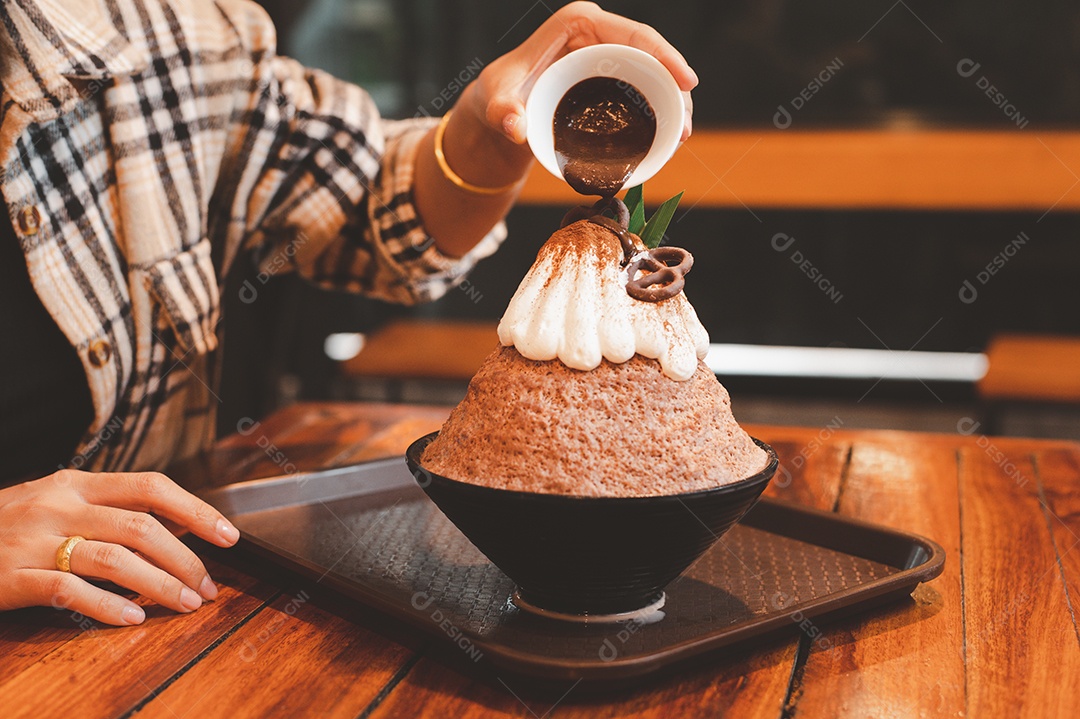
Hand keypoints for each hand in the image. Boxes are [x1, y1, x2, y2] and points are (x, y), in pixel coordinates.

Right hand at [0, 470, 239, 624]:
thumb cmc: (9, 525)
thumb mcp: (59, 503)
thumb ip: (110, 512)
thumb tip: (178, 531)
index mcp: (77, 483)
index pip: (150, 487)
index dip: (195, 510)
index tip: (228, 535)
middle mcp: (59, 505)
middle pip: (140, 527)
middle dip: (184, 560)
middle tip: (207, 587)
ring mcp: (33, 540)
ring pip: (113, 559)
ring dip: (159, 584)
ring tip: (184, 604)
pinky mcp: (10, 577)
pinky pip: (69, 591)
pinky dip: (108, 605)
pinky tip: (133, 617)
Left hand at [463, 1, 697, 148]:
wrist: (500, 108)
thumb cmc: (499, 95)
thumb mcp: (496, 101)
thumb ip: (502, 112)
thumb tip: (515, 128)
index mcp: (577, 23)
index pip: (632, 34)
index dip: (665, 55)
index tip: (685, 83)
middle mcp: (597, 33)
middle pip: (651, 53)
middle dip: (675, 86)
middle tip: (685, 127)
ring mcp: (607, 54)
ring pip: (653, 72)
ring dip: (672, 102)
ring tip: (681, 137)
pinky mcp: (611, 76)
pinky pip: (644, 87)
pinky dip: (659, 109)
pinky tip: (670, 134)